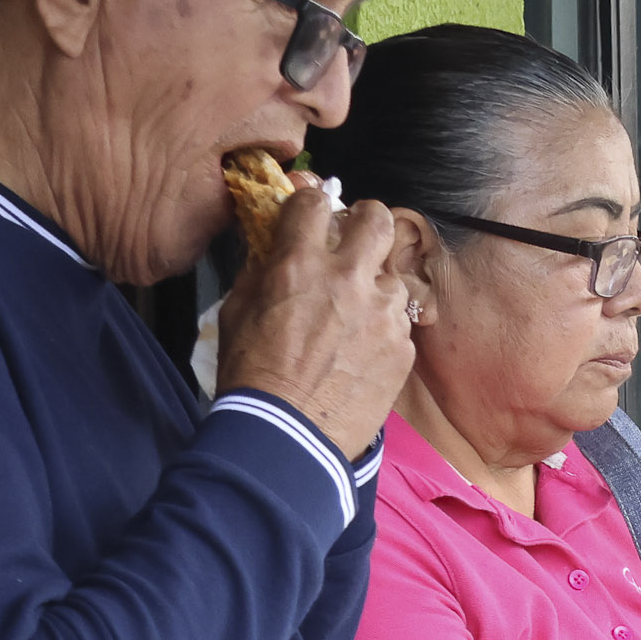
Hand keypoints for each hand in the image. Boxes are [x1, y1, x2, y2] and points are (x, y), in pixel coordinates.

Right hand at [214, 180, 414, 456]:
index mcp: (299, 264)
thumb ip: (261, 269)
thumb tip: (274, 244)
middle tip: (354, 240)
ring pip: (393, 273)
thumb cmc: (251, 376)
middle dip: (365, 221)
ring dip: (375, 284)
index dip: (312, 204)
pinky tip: (362, 351)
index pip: (315, 201)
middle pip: (377, 217)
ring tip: (356, 313)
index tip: (311, 216)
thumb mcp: (237, 312)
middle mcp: (348, 278)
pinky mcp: (403, 346)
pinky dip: (383, 328)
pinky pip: (398, 320)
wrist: (288, 438)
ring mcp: (382, 312)